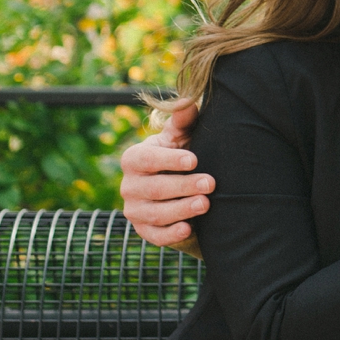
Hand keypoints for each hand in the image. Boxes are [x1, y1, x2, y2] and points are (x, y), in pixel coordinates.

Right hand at [119, 101, 211, 256]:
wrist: (180, 190)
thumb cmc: (181, 155)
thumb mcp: (181, 137)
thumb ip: (183, 121)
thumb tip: (187, 103)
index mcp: (134, 158)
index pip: (147, 159)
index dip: (169, 159)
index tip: (194, 160)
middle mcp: (129, 185)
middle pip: (154, 188)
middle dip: (183, 186)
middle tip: (210, 183)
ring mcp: (135, 210)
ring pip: (156, 213)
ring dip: (181, 210)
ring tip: (205, 204)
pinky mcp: (145, 231)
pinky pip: (155, 235)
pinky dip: (171, 234)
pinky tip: (188, 228)